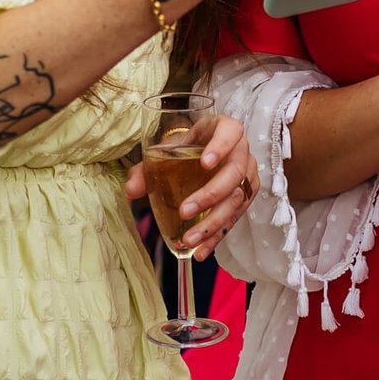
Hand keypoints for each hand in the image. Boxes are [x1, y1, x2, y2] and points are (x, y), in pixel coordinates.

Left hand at [124, 115, 254, 260]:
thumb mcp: (168, 150)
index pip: (230, 132)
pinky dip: (217, 236)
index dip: (221, 147)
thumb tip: (131, 190)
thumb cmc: (187, 147)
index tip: (205, 163)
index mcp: (225, 129)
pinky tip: (201, 250)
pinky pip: (235, 218)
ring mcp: (247, 175)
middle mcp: (242, 151)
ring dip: (213, 223)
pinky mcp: (246, 196)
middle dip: (210, 195)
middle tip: (185, 211)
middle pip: (234, 173)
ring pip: (237, 200)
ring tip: (189, 239)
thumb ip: (147, 168)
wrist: (203, 152)